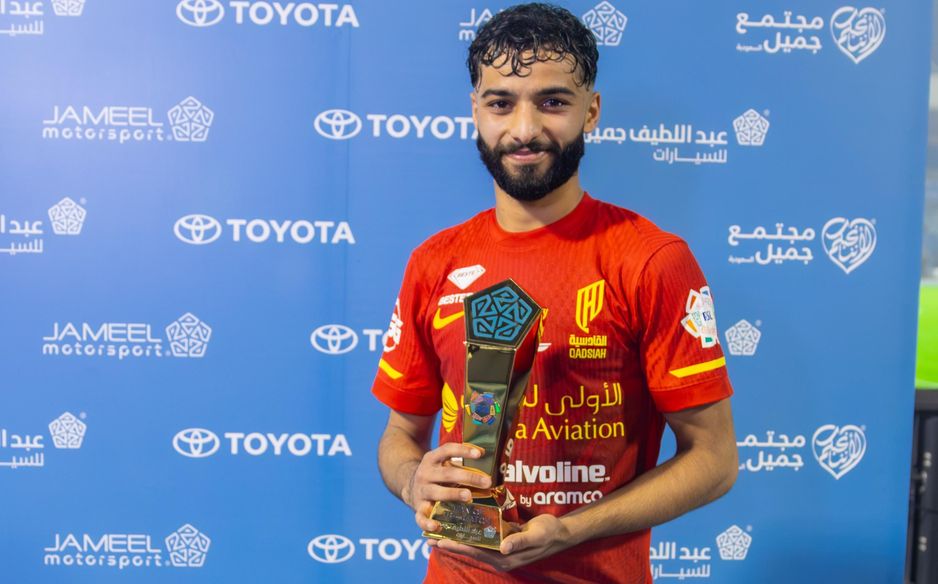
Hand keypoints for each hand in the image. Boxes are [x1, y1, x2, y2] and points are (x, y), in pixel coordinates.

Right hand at [405, 442, 492, 532]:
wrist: (410, 486)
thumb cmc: (437, 475)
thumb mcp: (443, 464)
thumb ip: (461, 465)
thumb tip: (491, 470)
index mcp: (432, 459)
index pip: (447, 450)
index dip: (463, 450)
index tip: (480, 453)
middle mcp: (425, 474)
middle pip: (447, 473)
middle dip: (468, 477)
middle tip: (487, 482)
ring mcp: (421, 491)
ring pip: (437, 492)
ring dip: (453, 494)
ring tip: (468, 496)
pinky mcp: (418, 508)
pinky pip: (421, 517)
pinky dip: (427, 522)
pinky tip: (437, 526)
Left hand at [428, 514, 575, 571]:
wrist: (560, 533)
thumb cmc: (548, 533)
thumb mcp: (536, 535)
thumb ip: (520, 541)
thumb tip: (504, 547)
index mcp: (506, 557)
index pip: (476, 552)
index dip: (458, 546)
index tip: (440, 541)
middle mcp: (500, 556)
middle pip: (471, 549)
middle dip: (452, 543)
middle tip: (430, 537)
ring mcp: (502, 550)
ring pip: (475, 544)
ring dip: (458, 538)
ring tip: (440, 531)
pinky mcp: (503, 542)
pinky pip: (484, 538)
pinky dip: (471, 533)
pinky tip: (461, 525)